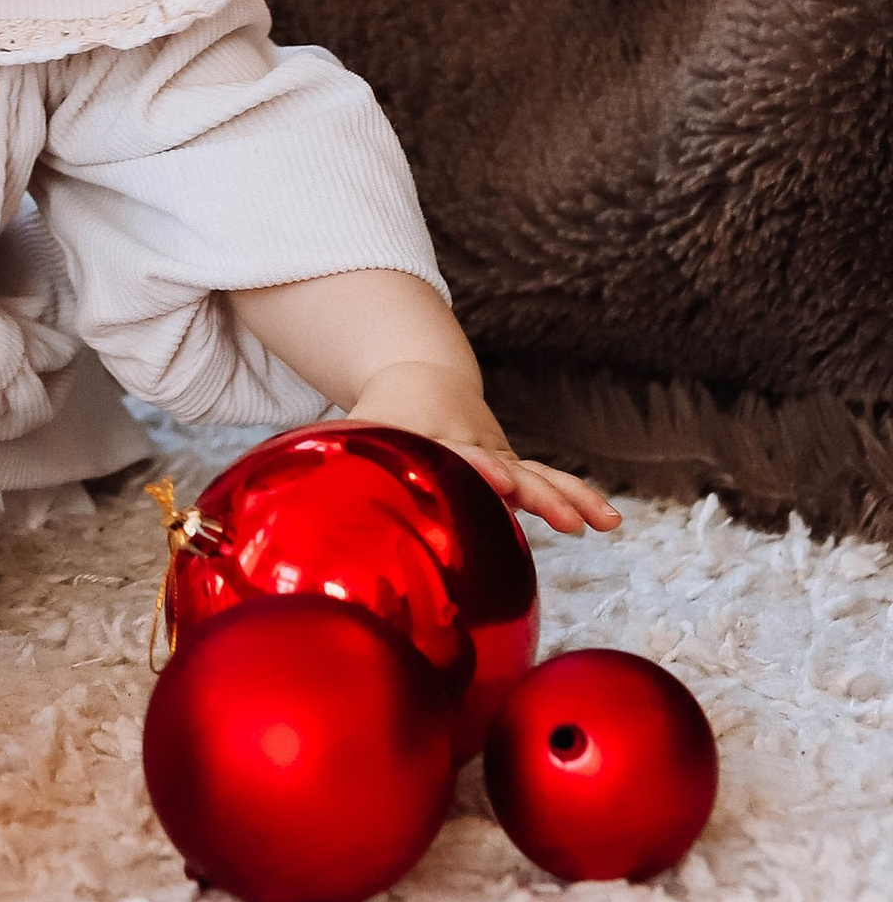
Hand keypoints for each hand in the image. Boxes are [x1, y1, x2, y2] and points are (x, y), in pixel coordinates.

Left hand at [343, 383, 620, 537]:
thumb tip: (294, 508)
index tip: (493, 478)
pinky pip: (550, 480)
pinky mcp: (511, 464)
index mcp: (428, 437)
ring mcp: (495, 455)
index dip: (472, 468)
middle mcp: (468, 445)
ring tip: (599, 522)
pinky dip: (578, 496)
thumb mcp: (356, 435)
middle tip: (549, 507)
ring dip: (565, 497)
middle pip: (501, 466)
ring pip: (535, 474)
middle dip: (526, 487)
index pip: (452, 454)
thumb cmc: (381, 420)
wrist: (419, 380)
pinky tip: (608, 520)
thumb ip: (333, 469)